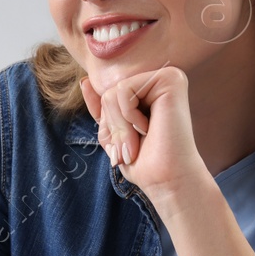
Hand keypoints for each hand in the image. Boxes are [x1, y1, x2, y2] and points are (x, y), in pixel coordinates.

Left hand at [80, 67, 206, 205]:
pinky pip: (123, 89)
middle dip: (114, 126)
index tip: (130, 146)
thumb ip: (102, 108)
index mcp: (151, 91)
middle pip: (109, 93)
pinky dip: (128, 116)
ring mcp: (168, 75)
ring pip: (113, 92)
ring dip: (121, 126)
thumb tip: (85, 82)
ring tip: (141, 139)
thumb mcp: (114, 134)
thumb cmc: (143, 162)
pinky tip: (149, 128)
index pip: (108, 97)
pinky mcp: (170, 79)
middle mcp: (162, 79)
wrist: (166, 180)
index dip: (110, 126)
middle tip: (134, 147)